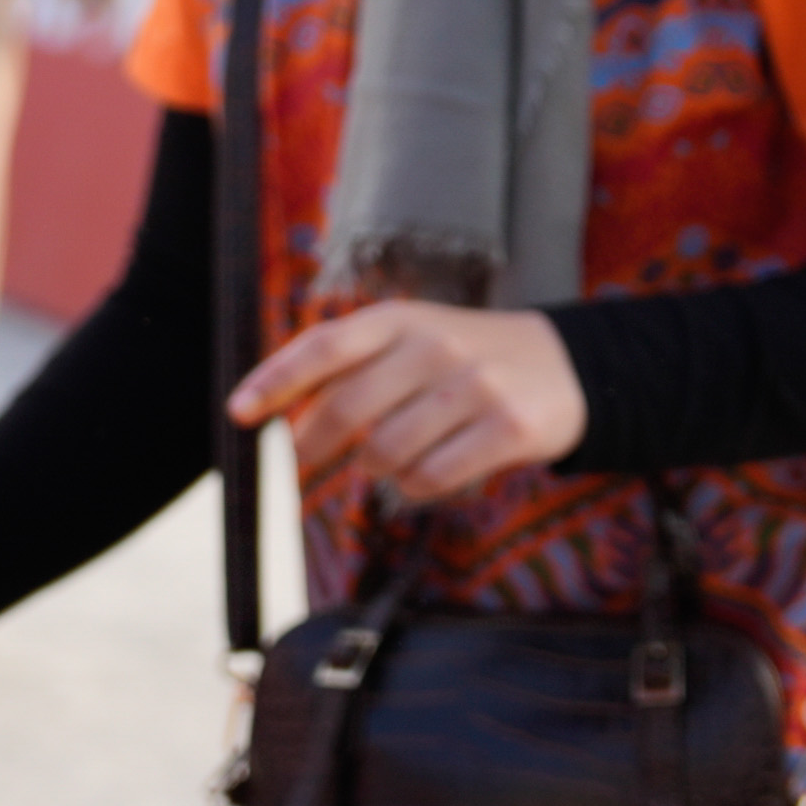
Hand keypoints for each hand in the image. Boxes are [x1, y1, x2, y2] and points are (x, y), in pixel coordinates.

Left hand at [229, 298, 587, 508]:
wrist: (566, 366)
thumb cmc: (465, 357)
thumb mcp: (412, 336)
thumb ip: (353, 364)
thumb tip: (284, 415)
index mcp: (401, 318)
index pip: (323, 346)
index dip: (274, 381)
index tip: (238, 413)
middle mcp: (436, 346)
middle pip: (348, 408)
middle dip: (313, 443)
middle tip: (302, 461)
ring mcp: (475, 387)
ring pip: (386, 451)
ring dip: (372, 467)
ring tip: (384, 459)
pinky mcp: (508, 429)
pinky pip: (431, 477)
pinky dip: (413, 487)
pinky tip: (421, 475)